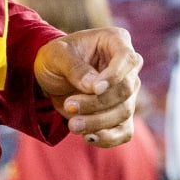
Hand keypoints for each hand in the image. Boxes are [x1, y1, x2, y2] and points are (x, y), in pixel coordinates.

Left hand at [34, 26, 142, 146]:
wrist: (50, 76)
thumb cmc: (55, 57)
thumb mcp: (56, 55)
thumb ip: (75, 68)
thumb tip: (94, 87)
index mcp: (116, 41)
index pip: (127, 59)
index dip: (114, 76)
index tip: (95, 89)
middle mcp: (128, 67)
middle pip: (125, 90)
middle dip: (97, 103)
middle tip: (69, 106)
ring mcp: (127, 92)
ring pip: (124, 112)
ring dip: (98, 122)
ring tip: (72, 125)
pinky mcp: (121, 114)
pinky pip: (124, 131)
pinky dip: (108, 138)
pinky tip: (88, 137)